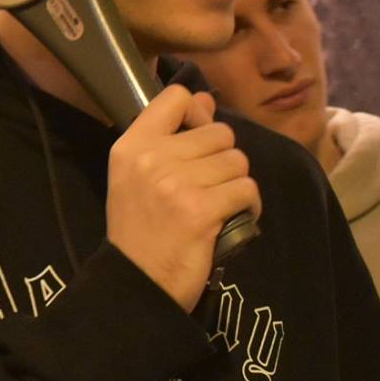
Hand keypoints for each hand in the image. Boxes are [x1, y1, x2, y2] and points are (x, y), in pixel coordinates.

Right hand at [107, 87, 259, 311]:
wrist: (137, 283)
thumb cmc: (139, 229)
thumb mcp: (136, 177)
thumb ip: (168, 137)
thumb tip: (204, 99)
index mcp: (131, 146)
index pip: (176, 97)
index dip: (197, 113)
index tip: (195, 139)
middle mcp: (152, 158)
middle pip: (219, 133)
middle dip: (222, 160)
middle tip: (205, 188)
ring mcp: (177, 184)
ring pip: (238, 161)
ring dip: (236, 185)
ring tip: (218, 205)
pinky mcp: (203, 210)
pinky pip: (247, 190)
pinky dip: (248, 206)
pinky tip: (231, 219)